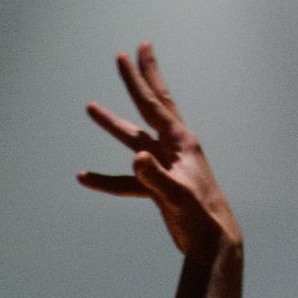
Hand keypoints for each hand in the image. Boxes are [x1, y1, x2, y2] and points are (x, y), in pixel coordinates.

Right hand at [79, 42, 238, 252]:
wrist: (211, 243)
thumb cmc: (201, 217)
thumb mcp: (177, 195)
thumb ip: (155, 176)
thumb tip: (136, 158)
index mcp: (181, 142)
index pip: (155, 103)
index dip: (140, 78)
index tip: (129, 54)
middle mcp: (173, 148)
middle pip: (150, 107)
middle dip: (138, 81)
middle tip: (124, 55)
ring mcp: (164, 166)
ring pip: (133, 139)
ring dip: (113, 124)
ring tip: (91, 107)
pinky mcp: (157, 186)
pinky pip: (125, 180)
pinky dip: (105, 179)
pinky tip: (85, 178)